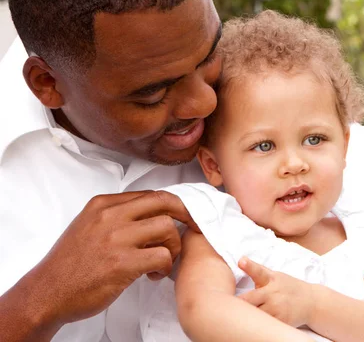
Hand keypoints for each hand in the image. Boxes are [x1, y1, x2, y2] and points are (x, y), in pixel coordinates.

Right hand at [23, 190, 199, 326]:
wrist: (46, 293)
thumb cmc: (69, 265)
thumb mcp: (88, 226)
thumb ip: (118, 217)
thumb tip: (152, 215)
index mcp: (103, 204)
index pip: (150, 194)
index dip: (173, 205)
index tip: (183, 216)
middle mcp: (110, 216)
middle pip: (164, 201)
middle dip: (186, 214)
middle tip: (193, 228)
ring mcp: (116, 238)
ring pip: (167, 227)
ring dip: (173, 246)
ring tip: (163, 260)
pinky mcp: (122, 263)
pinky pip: (162, 256)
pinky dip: (166, 266)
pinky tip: (154, 274)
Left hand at [238, 257, 314, 326]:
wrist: (311, 302)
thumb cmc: (289, 287)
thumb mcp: (276, 275)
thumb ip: (258, 270)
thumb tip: (240, 259)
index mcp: (271, 279)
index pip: (259, 271)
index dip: (249, 266)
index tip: (241, 261)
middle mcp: (273, 294)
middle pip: (249, 300)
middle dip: (237, 303)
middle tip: (223, 305)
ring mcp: (277, 309)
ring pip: (254, 315)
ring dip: (244, 316)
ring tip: (232, 317)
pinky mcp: (281, 322)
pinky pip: (264, 325)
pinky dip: (255, 325)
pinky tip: (248, 326)